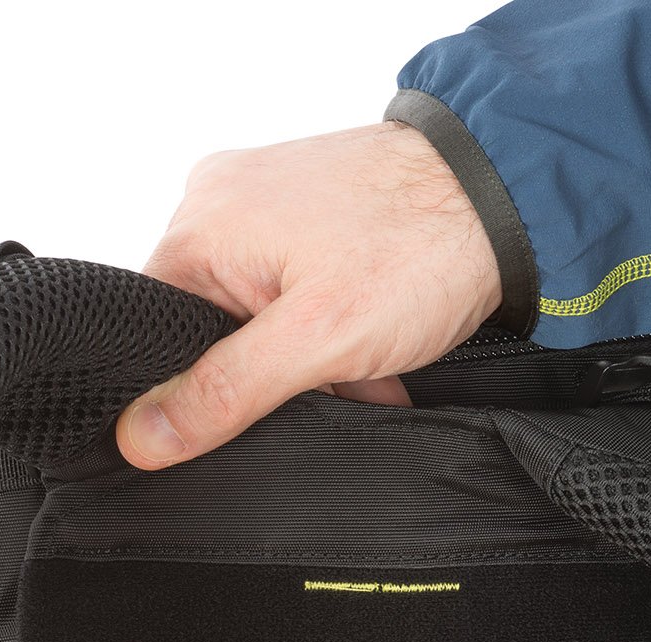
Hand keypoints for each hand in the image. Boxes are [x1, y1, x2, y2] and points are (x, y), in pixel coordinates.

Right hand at [117, 123, 500, 469]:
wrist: (509, 195)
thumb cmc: (422, 246)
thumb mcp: (315, 340)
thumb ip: (224, 393)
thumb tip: (141, 437)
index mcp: (200, 226)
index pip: (152, 335)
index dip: (192, 391)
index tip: (246, 414)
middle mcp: (222, 204)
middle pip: (207, 333)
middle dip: (269, 378)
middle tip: (328, 383)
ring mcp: (267, 206)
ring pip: (257, 324)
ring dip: (308, 363)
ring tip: (359, 365)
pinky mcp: (309, 215)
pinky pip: (292, 297)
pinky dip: (329, 335)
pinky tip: (369, 348)